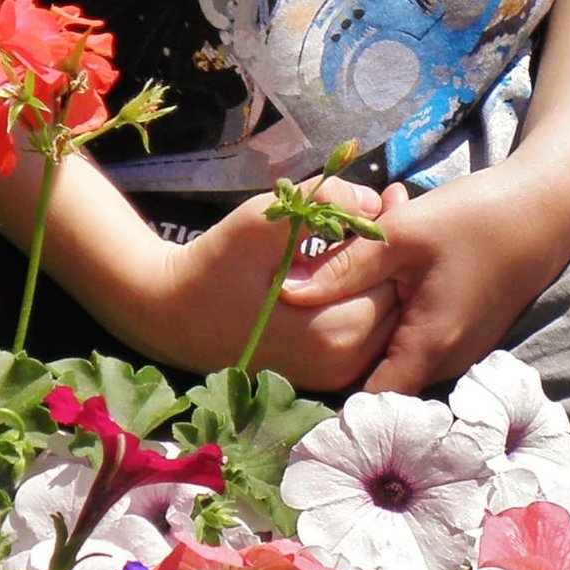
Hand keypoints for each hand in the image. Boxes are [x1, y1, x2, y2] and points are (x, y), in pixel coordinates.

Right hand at [147, 180, 403, 388]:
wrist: (171, 314)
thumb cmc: (215, 264)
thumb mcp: (263, 221)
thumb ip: (323, 205)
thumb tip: (374, 202)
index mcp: (332, 330)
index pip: (393, 278)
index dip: (397, 232)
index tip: (392, 193)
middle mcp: (342, 363)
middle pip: (398, 301)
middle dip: (397, 254)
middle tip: (393, 201)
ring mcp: (336, 375)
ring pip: (388, 318)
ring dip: (386, 275)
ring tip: (375, 229)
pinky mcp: (327, 376)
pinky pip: (370, 332)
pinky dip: (371, 297)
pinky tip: (358, 263)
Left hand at [279, 167, 569, 394]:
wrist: (545, 209)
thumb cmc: (475, 220)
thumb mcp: (401, 236)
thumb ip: (344, 268)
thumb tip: (283, 292)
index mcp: (428, 348)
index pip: (371, 404)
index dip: (333, 395)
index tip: (298, 373)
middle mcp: (446, 363)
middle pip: (380, 380)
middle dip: (345, 352)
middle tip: (311, 318)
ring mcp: (459, 351)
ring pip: (397, 357)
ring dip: (371, 330)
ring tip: (349, 289)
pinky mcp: (464, 334)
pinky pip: (417, 340)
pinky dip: (396, 318)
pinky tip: (388, 278)